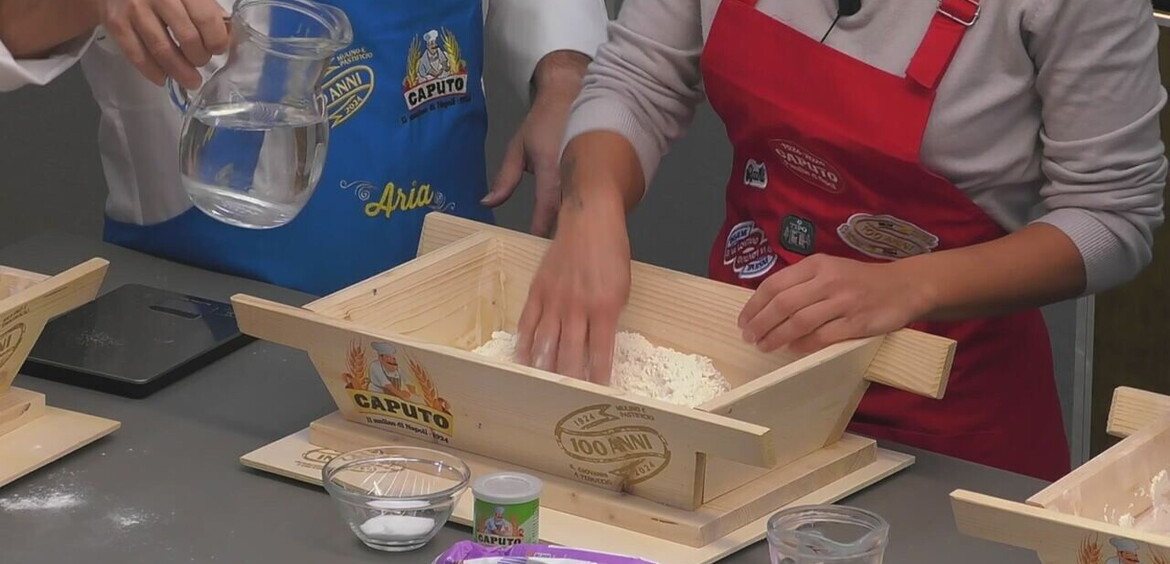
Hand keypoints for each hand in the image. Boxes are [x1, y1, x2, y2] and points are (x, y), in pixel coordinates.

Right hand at [95, 0, 228, 89]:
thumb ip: (206, 8)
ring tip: (191, 81)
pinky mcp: (116, 24)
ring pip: (163, 51)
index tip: (218, 49)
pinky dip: (153, 72)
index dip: (217, 40)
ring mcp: (135, 11)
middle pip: (187, 38)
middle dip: (200, 58)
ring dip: (180, 72)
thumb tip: (227, 35)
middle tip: (202, 63)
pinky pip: (137, 55)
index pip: (206, 19)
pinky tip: (163, 77)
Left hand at [482, 50, 589, 236]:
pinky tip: (585, 224)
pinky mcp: (607, 171)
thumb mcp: (518, 147)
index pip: (547, 205)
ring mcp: (593, 171)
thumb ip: (504, 178)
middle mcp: (574, 172)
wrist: (575, 92)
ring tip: (570, 245)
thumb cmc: (545, 120)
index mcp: (552, 167)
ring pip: (586, 206)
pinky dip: (591, 210)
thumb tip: (487, 203)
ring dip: (578, 223)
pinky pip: (598, 197)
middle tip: (554, 254)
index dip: (541, 226)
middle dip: (562, 233)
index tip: (536, 243)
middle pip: (570, 211)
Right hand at [516, 188, 630, 382]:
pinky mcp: (537, 291)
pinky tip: (523, 361)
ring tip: (540, 392)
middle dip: (568, 383)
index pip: (600, 354)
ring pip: (545, 344)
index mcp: (605, 308)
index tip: (598, 399)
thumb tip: (598, 346)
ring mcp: (554, 299)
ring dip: (543, 371)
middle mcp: (577, 307)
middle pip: (569, 355)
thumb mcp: (622, 287)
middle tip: (565, 405)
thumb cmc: (612, 253)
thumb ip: (609, 317)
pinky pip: (528, 323)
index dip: (597, 379)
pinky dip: (525, 345)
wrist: (590, 219)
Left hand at [737, 255, 934, 354]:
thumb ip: (802, 283)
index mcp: (817, 265)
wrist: (904, 286)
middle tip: (749, 337)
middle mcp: (828, 280)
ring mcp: (843, 301)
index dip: (754, 304)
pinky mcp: (856, 322)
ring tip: (764, 346)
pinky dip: (803, 345)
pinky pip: (822, 337)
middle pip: (783, 304)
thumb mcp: (829, 270)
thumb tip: (765, 306)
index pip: (775, 284)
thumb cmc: (859, 280)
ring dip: (777, 337)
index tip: (743, 320)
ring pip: (800, 322)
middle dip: (761, 323)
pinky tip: (793, 349)